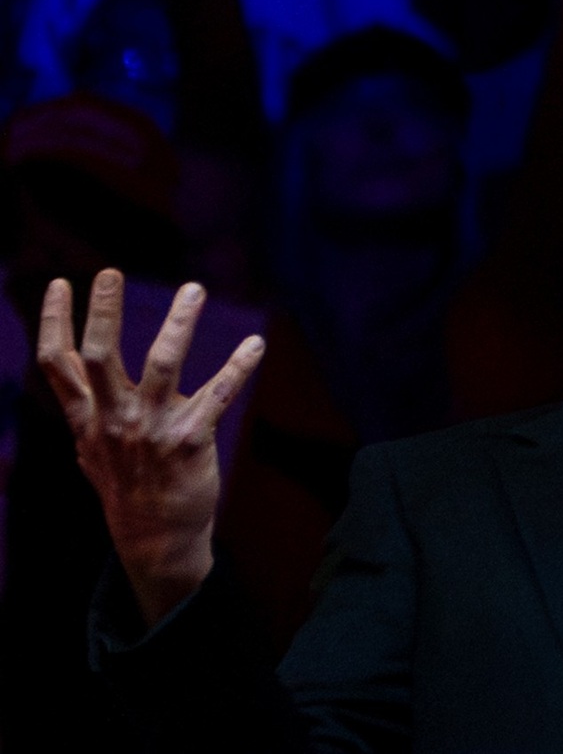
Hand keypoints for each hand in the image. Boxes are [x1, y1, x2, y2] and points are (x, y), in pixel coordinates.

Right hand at [36, 269, 264, 627]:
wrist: (154, 538)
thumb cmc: (127, 485)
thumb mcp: (90, 448)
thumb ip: (83, 407)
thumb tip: (68, 367)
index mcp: (87, 418)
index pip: (58, 365)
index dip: (56, 322)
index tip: (62, 284)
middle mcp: (114, 419)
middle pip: (100, 356)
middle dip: (104, 313)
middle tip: (110, 273)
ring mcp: (152, 429)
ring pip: (162, 365)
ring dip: (178, 324)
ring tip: (194, 289)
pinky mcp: (191, 440)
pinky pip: (219, 394)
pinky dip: (239, 365)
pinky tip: (256, 343)